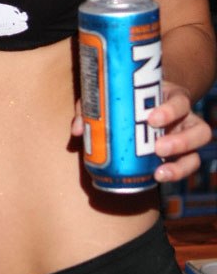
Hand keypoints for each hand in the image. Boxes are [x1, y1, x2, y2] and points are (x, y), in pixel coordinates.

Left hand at [70, 83, 210, 183]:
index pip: (180, 100)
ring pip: (197, 152)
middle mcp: (185, 118)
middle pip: (198, 129)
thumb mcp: (112, 95)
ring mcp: (186, 137)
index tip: (152, 119)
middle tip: (157, 148)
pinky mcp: (183, 153)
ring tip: (160, 173)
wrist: (147, 97)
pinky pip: (189, 165)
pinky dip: (177, 172)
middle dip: (180, 141)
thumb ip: (92, 107)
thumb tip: (76, 130)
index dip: (170, 110)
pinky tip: (157, 178)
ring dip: (182, 164)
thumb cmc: (127, 95)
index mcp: (171, 97)